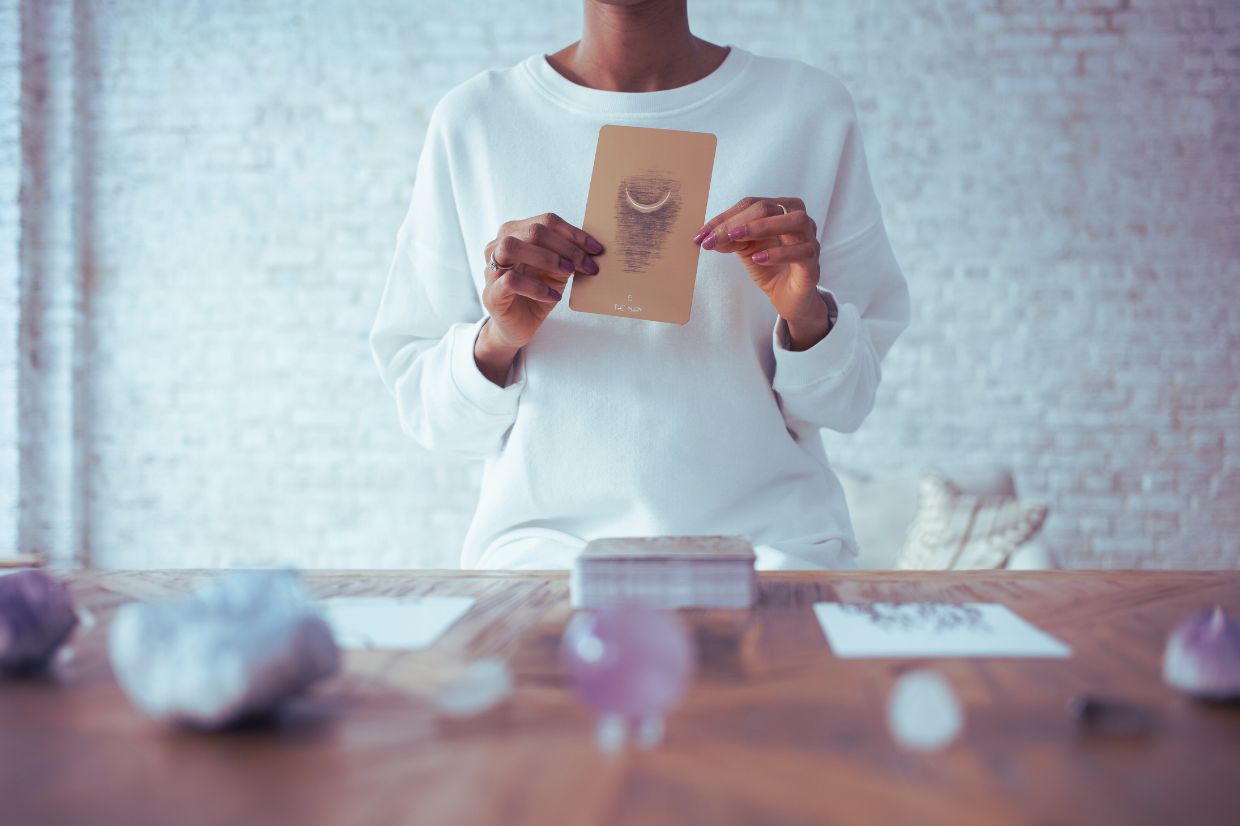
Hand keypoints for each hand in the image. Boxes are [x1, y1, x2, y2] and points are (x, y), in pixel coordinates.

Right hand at [480, 212, 604, 349]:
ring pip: (512, 246)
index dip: (574, 233)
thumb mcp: (557, 272)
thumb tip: (592, 248)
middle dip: (566, 247)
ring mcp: (491, 268)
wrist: (518, 326)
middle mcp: (499, 245)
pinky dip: (537, 287)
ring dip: (547, 258)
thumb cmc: (537, 294)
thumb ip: (568, 256)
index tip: (596, 249)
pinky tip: (554, 296)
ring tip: (568, 273)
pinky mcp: (491, 293)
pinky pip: (511, 280)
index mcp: (516, 233)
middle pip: (533, 230)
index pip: (546, 221)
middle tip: (587, 264)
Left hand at [693, 197, 828, 344]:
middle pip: (771, 208)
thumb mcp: (745, 249)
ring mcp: (810, 240)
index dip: (725, 217)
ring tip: (736, 238)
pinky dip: (778, 253)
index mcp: (782, 211)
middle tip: (715, 237)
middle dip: (737, 222)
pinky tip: (758, 259)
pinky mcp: (812, 264)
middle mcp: (799, 221)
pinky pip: (801, 252)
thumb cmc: (769, 267)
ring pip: (794, 221)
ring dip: (762, 227)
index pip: (751, 204)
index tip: (701, 235)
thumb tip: (708, 236)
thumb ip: (730, 239)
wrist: (788, 298)